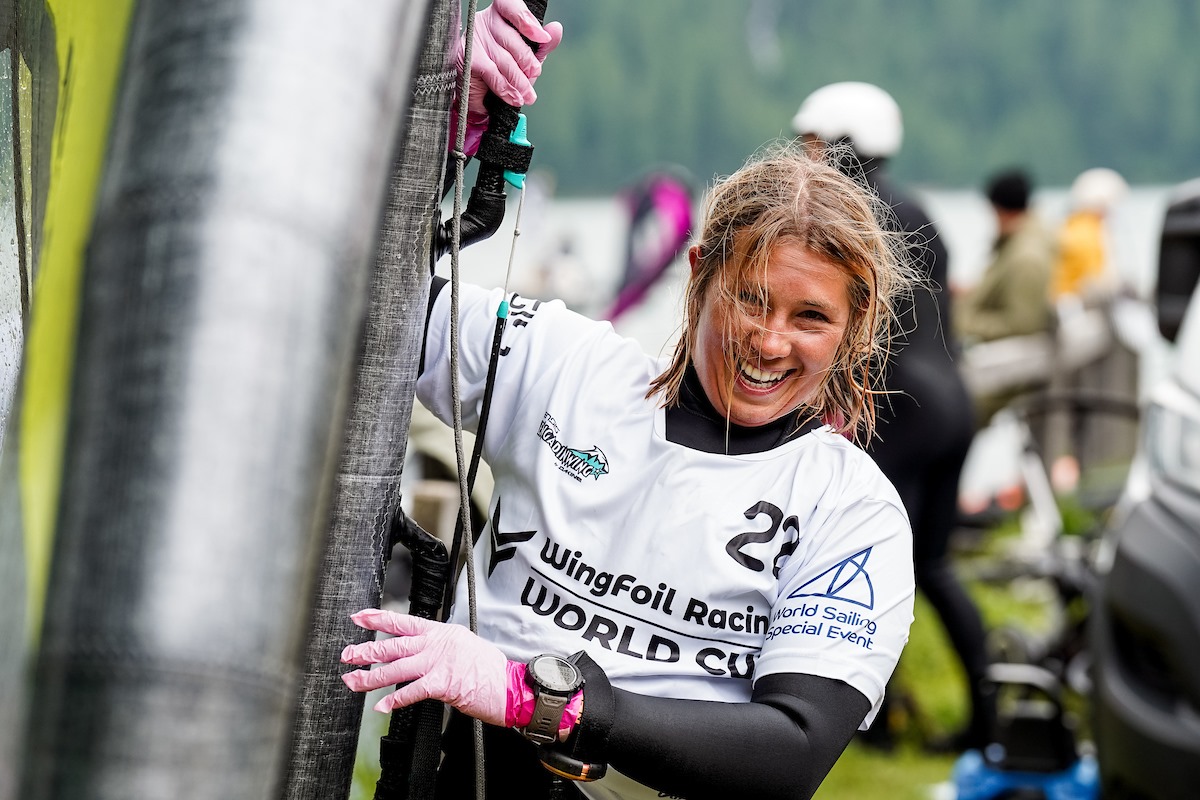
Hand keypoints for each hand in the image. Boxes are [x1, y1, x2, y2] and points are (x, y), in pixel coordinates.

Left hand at [341, 609, 507, 723]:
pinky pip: (411, 691)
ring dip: (370, 677)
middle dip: (365, 651)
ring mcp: (438, 663)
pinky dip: (395, 700)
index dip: (378, 618)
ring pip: (395, 669)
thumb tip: (420, 650)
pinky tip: (382, 706)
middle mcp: (436, 645)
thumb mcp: (463, 644)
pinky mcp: (441, 684)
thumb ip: (440, 645)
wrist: (508, 685)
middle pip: (393, 646)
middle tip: (347, 655)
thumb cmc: (489, 668)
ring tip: (353, 681)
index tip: (359, 617)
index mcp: (440, 633)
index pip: (403, 622)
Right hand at [452, 0, 562, 154]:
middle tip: (534, 73)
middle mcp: (486, 22)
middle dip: (526, 60)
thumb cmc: (505, 72)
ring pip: (503, 58)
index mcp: (502, 15)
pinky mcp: (467, 57)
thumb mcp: (529, 58)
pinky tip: (514, 97)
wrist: (483, 98)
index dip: (526, 20)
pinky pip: (492, 72)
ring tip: (528, 94)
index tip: (542, 38)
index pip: (512, 6)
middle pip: (511, 37)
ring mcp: (475, 38)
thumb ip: (542, 45)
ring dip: (519, 80)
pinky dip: (506, 88)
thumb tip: (556, 29)